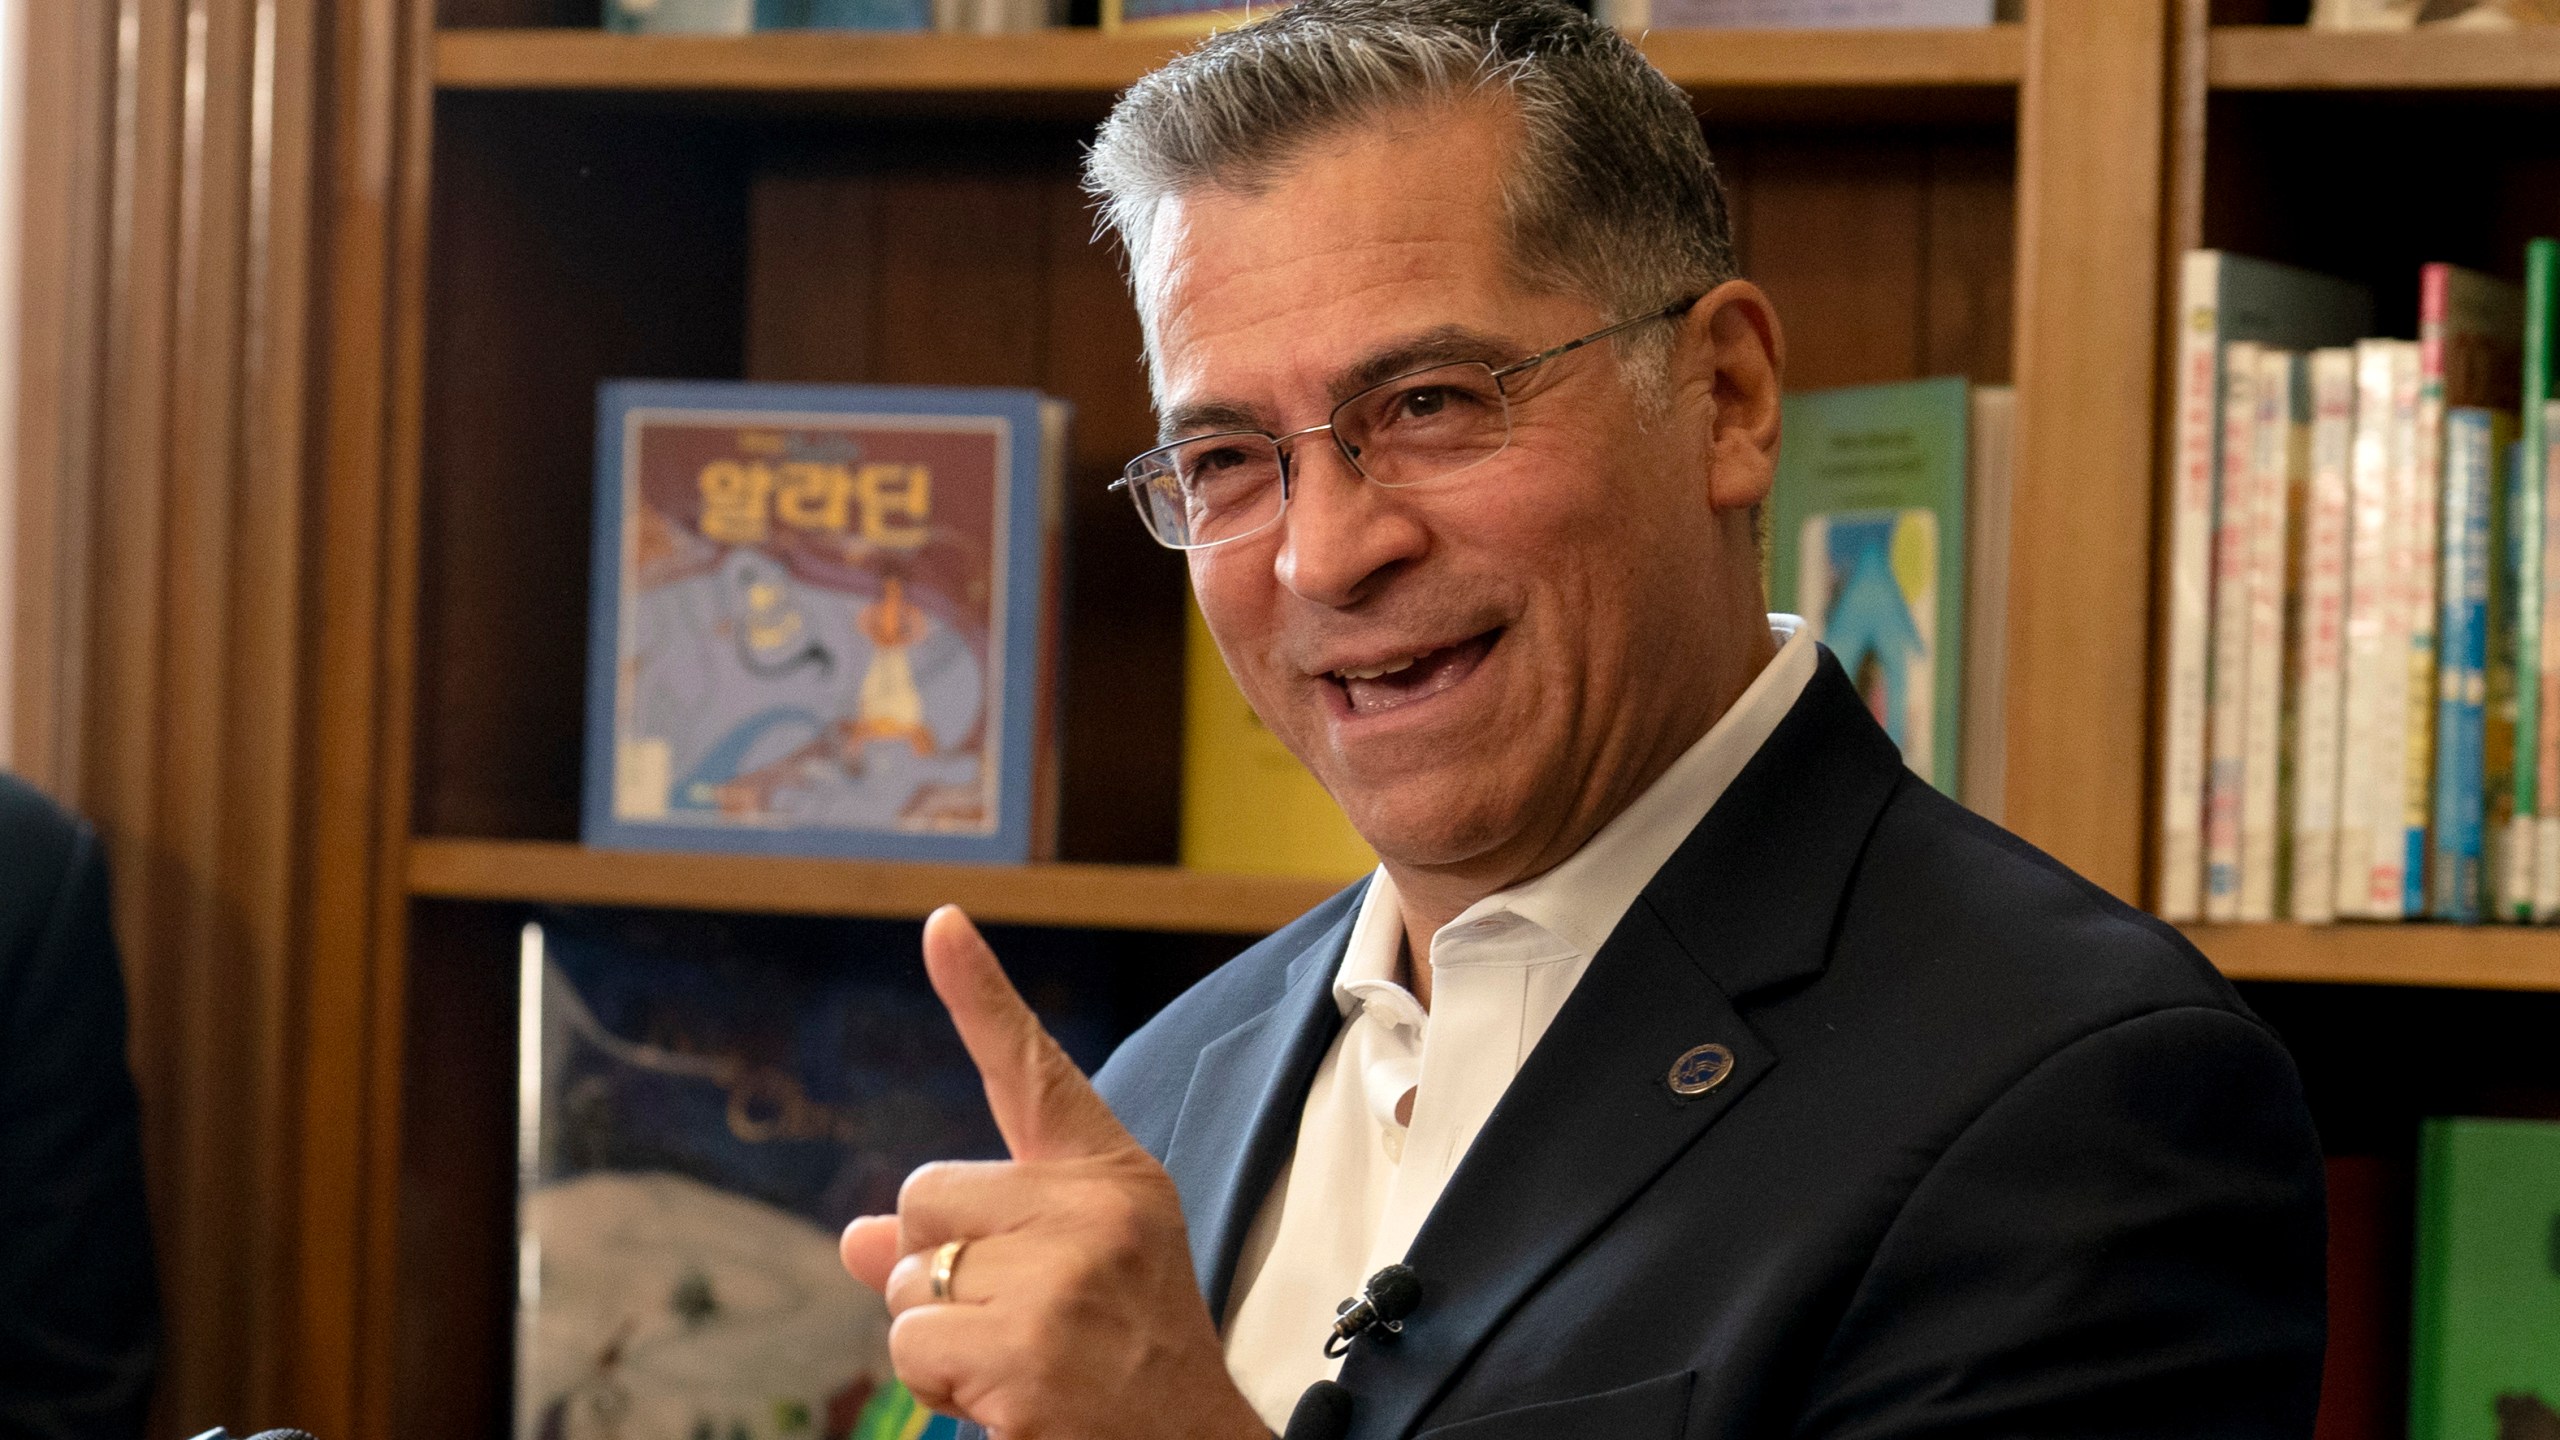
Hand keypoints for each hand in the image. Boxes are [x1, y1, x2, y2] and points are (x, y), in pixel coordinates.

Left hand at [840, 907, 1269, 1439]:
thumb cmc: (1123, 1361)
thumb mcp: (1062, 1281)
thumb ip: (964, 1245)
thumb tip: (853, 1238)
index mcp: (1110, 1176)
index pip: (1034, 1070)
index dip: (979, 993)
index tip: (939, 922)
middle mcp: (1093, 1208)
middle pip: (920, 1195)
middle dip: (934, 1267)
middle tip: (1012, 1319)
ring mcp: (1063, 1275)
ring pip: (904, 1278)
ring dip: (934, 1335)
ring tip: (1018, 1362)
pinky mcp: (1027, 1347)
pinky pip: (909, 1343)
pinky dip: (937, 1386)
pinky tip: (1007, 1398)